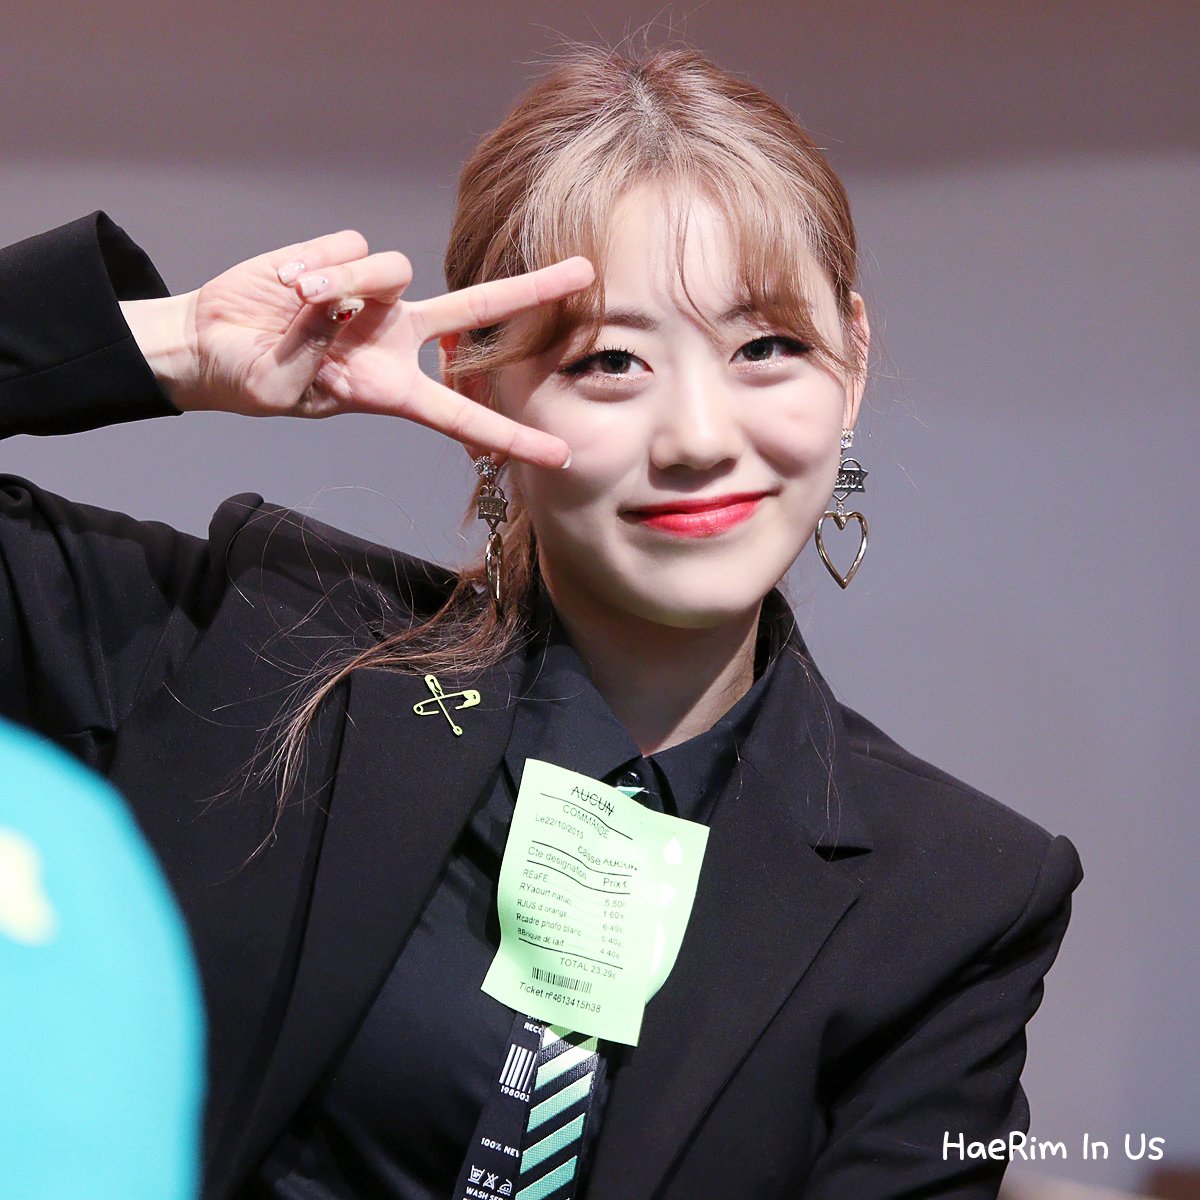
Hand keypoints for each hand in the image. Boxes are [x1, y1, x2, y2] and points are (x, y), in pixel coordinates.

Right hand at [126, 231, 592, 467]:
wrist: (209, 344)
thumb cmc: (253, 380)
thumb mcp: (288, 388)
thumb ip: (316, 351)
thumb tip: (331, 305)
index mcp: (391, 389)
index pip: (463, 415)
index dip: (512, 437)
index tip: (560, 455)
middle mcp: (395, 339)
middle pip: (478, 311)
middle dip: (532, 290)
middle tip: (586, 272)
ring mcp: (373, 298)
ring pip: (391, 268)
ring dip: (343, 282)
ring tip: (296, 302)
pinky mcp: (344, 259)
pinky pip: (352, 247)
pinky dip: (317, 263)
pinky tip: (288, 283)